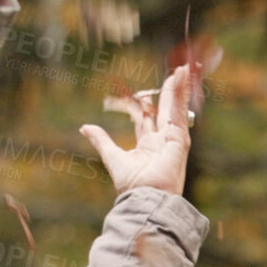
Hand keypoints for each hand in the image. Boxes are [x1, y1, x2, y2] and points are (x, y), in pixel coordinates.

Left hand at [83, 66, 193, 196]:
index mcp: (149, 145)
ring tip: (182, 69)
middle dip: (171, 92)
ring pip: (176, 107)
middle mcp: (163, 140)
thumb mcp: (112, 157)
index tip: (145, 92)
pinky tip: (180, 79)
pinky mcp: (179, 138)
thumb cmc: (132, 185)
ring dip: (180, 88)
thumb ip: (101, 140)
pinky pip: (179, 111)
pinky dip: (181, 94)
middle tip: (174, 73)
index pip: (149, 118)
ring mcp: (174, 139)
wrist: (145, 197)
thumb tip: (84, 127)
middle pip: (167, 109)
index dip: (147, 103)